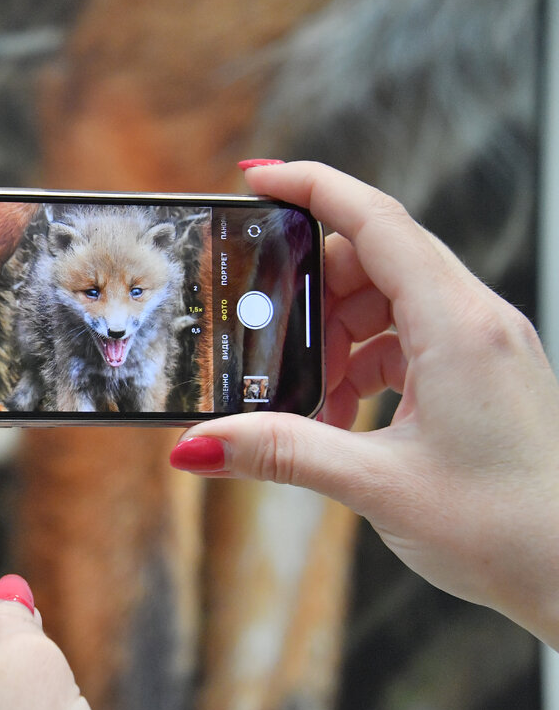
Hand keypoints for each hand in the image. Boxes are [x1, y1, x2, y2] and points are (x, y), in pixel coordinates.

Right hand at [171, 161, 558, 648]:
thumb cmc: (509, 530)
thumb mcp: (376, 486)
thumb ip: (282, 452)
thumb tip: (200, 444)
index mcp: (459, 326)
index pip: (375, 220)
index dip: (311, 186)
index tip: (255, 179)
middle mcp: (477, 321)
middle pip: (374, 258)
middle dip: (311, 291)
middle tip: (266, 339)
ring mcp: (483, 346)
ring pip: (389, 301)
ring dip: (336, 338)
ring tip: (307, 400)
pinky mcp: (482, 374)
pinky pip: (408, 340)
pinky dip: (363, 365)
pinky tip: (341, 416)